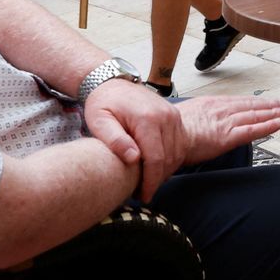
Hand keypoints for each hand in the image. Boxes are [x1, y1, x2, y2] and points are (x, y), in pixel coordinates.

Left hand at [83, 79, 186, 202]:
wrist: (112, 82)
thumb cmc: (103, 104)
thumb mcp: (99, 121)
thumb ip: (115, 140)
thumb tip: (133, 158)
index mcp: (147, 119)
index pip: (156, 158)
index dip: (151, 181)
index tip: (143, 196)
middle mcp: (165, 116)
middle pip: (168, 158)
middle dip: (157, 180)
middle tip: (142, 193)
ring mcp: (173, 115)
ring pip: (177, 153)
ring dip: (165, 171)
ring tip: (148, 182)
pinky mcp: (175, 117)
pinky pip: (180, 144)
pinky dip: (171, 159)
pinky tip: (156, 168)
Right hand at [177, 95, 279, 165]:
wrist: (162, 137)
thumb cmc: (167, 130)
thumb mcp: (183, 116)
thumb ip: (195, 117)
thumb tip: (197, 123)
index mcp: (209, 105)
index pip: (236, 102)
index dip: (252, 102)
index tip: (264, 101)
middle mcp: (220, 110)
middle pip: (248, 106)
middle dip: (267, 105)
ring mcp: (224, 123)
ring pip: (253, 116)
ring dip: (272, 113)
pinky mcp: (226, 137)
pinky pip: (251, 130)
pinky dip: (266, 126)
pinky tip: (279, 123)